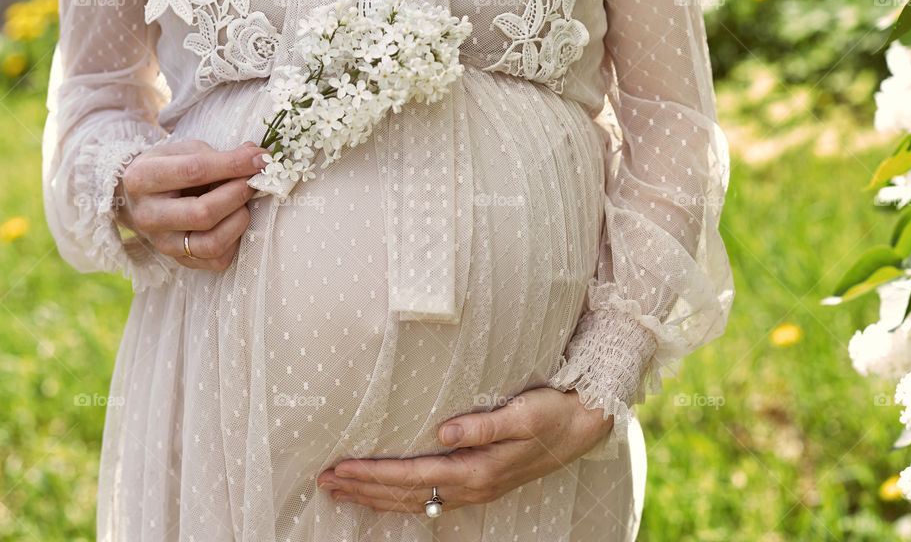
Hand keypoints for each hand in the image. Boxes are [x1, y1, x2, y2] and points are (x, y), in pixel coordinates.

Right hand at [115, 139, 270, 270]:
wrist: (147, 198)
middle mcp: (147, 215)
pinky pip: (218, 259)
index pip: (195, 171)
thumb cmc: (172, 169)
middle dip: (237, 195)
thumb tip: (259, 159)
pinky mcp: (179, 260)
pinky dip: (235, 241)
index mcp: (143, 178)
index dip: (234, 165)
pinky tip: (233, 222)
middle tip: (252, 182)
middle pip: (203, 213)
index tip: (260, 160)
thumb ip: (222, 155)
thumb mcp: (188, 152)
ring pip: (212, 243)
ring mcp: (162, 242)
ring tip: (242, 204)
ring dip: (239, 220)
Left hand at [314, 387, 613, 512]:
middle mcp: (472, 486)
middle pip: (405, 495)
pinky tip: (382, 494)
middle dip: (362, 489)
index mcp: (478, 470)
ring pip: (414, 501)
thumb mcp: (523, 413)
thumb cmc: (552, 414)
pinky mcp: (478, 484)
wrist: (583, 428)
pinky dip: (398, 498)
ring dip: (374, 496)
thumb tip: (443, 432)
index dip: (372, 474)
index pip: (412, 476)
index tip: (339, 467)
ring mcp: (475, 490)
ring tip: (340, 489)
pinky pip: (428, 499)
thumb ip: (483, 425)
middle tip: (323, 481)